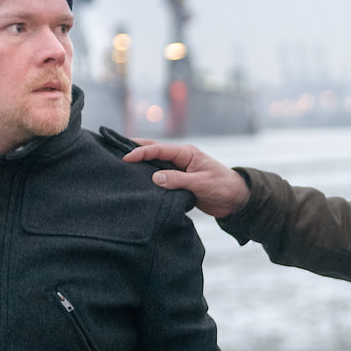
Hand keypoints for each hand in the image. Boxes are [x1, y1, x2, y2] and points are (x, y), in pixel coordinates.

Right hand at [123, 142, 250, 217]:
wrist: (236, 200)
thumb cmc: (223, 187)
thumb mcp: (200, 183)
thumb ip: (178, 180)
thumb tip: (154, 177)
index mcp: (186, 153)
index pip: (159, 149)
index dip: (141, 152)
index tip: (126, 157)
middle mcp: (181, 159)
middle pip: (154, 151)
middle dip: (136, 149)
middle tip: (115, 149)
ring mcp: (179, 170)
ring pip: (155, 165)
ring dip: (141, 165)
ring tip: (121, 166)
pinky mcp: (179, 182)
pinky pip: (160, 178)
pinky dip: (149, 179)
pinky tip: (137, 182)